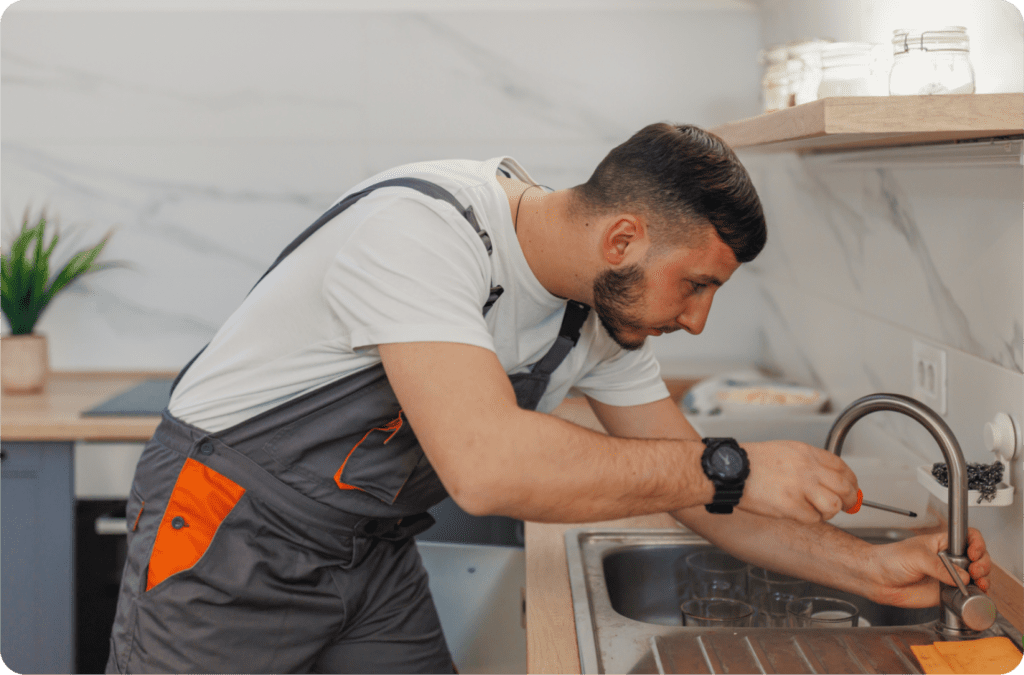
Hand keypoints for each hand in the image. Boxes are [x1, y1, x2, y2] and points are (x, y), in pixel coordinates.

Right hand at [739, 441, 858, 523]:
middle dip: (848, 499)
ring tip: (818, 510)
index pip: (842, 467)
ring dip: (829, 511)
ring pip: (833, 505)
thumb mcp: (785, 450)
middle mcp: (808, 468)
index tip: (851, 489)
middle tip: (844, 505)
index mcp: (806, 452)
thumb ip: (808, 462)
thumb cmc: (752, 462)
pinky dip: (809, 518)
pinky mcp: (791, 506)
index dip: (851, 481)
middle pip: (845, 487)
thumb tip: (828, 476)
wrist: (731, 470)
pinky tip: (798, 513)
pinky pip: (813, 518)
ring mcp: (801, 487)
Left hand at [867, 527, 992, 607]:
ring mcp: (950, 576)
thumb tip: (962, 577)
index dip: (977, 543)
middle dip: (983, 563)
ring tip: (977, 582)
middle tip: (975, 569)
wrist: (878, 579)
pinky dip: (975, 594)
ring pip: (977, 577)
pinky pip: (967, 593)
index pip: (968, 537)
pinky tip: (974, 592)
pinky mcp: (947, 592)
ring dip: (983, 579)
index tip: (974, 552)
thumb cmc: (891, 559)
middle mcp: (949, 559)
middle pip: (978, 558)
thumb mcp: (917, 557)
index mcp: (942, 544)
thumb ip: (940, 567)